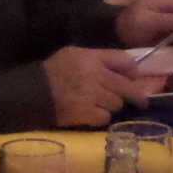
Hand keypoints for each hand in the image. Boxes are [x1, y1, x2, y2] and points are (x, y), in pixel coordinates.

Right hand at [43, 46, 165, 127]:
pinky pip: (105, 117)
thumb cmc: (52, 72)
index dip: (133, 71)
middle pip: (127, 86)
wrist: (32, 93)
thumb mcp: (73, 54)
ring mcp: (92, 95)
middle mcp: (95, 75)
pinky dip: (101, 117)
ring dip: (113, 105)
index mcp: (92, 58)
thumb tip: (121, 68)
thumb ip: (97, 59)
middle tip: (141, 101)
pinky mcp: (86, 113)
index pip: (124, 60)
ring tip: (103, 105)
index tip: (134, 78)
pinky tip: (93, 114)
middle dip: (136, 95)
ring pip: (117, 103)